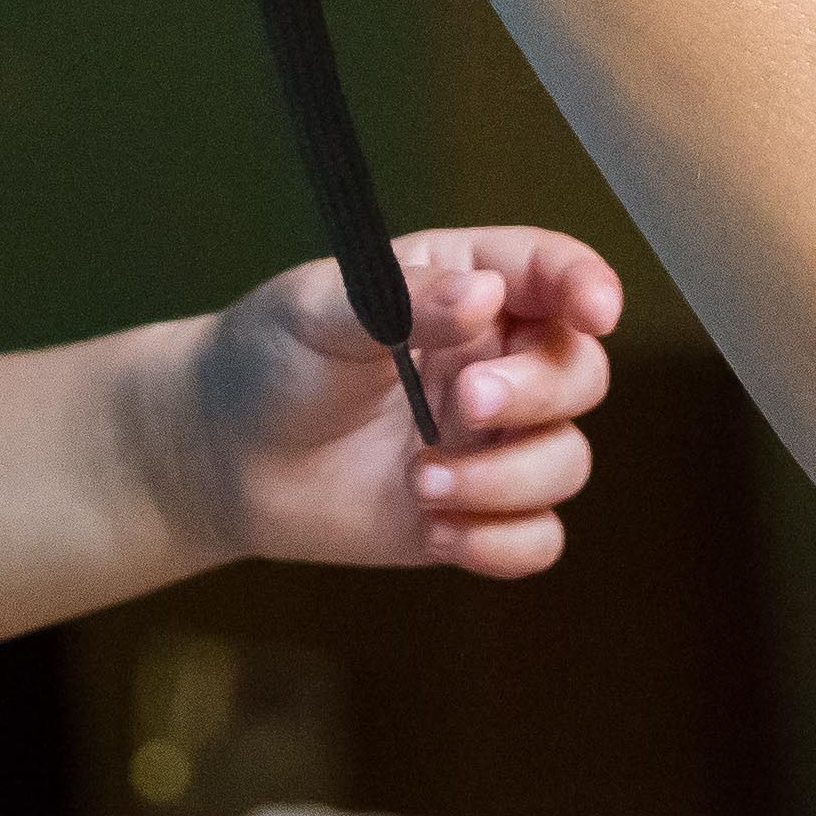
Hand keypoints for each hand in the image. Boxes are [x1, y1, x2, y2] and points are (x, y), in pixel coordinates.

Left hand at [177, 226, 622, 576]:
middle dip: (537, 392)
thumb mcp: (316, 311)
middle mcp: (493, 362)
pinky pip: (536, 540)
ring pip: (567, 461)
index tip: (596, 311)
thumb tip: (483, 294)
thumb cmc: (269, 358)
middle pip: (579, 374)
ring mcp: (487, 442)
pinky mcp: (473, 514)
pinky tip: (436, 531)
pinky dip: (501, 542)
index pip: (551, 272)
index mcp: (465, 288)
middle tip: (463, 399)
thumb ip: (399, 302)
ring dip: (508, 479)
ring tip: (421, 484)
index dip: (587, 285)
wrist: (219, 456)